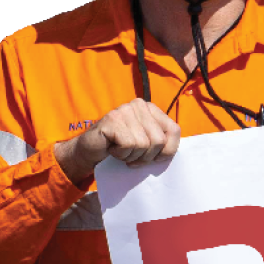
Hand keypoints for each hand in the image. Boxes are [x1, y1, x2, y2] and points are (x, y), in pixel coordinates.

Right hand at [54, 99, 180, 185]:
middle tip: (131, 155)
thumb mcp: (145, 143)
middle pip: (159, 141)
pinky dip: (121, 154)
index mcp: (150, 108)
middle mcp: (139, 105)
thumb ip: (161, 142)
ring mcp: (125, 110)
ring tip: (121, 150)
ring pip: (144, 145)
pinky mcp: (112, 120)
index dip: (167, 151)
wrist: (90, 150)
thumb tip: (173, 151)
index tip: (152, 158)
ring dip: (131, 155)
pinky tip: (113, 149)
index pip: (174, 131)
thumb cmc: (119, 148)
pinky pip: (129, 145)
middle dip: (146, 156)